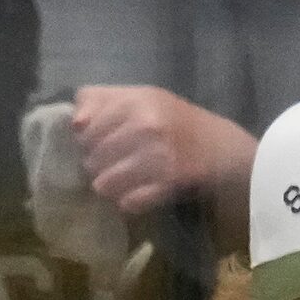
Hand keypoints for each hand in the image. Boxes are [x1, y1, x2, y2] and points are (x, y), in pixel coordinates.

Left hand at [68, 86, 258, 216]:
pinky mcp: (167, 183)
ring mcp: (157, 155)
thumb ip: (104, 99)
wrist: (225, 151)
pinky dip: (129, 202)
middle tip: (111, 167)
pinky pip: (127, 202)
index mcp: (137, 100)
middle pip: (91, 157)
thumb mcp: (145, 98)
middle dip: (95, 166)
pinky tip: (138, 194)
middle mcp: (145, 125)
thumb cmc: (179, 123)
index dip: (84, 141)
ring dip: (109, 187)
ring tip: (122, 182)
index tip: (96, 146)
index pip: (84, 127)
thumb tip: (74, 122)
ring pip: (104, 183)